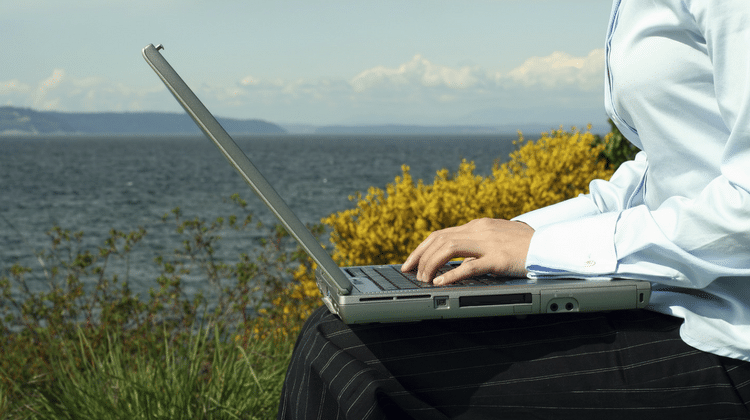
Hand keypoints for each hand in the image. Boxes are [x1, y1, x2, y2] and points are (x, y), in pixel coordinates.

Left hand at [401, 218, 533, 284]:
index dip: (421, 248)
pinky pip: (470, 266)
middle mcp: (480, 231)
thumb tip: (457, 263)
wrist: (552, 246)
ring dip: (431, 264)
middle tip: (410, 272)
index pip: (441, 234)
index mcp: (477, 226)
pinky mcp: (498, 259)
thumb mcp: (496, 242)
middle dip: (420, 256)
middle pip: (439, 239)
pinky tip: (440, 282)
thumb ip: (477, 249)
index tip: (410, 262)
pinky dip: (451, 274)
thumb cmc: (525, 248)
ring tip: (424, 279)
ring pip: (449, 248)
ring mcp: (489, 244)